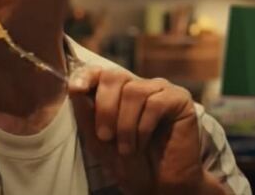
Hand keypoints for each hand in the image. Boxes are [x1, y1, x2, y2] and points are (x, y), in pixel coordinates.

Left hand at [68, 67, 224, 194]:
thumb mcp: (97, 140)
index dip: (86, 75)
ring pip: (134, 91)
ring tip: (128, 148)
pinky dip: (144, 127)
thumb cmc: (129, 163)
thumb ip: (85, 112)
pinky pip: (155, 103)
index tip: (77, 88)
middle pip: (114, 76)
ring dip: (126, 125)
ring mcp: (160, 90)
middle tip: (105, 137)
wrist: (158, 185)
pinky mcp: (179, 100)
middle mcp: (139, 86)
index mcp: (118, 93)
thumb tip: (74, 86)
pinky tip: (144, 142)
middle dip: (105, 108)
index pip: (99, 71)